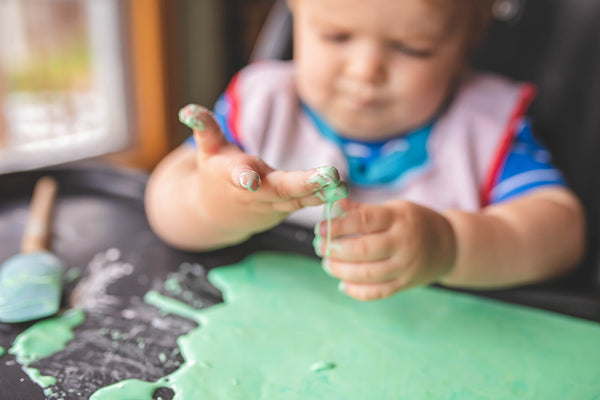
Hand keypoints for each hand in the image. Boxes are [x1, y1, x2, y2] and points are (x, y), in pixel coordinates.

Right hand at [179, 104, 347, 242]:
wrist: (219, 214)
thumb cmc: (215, 174)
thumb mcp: (207, 151)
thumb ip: (205, 130)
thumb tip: (188, 110)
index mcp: (232, 177)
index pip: (238, 176)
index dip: (244, 176)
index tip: (250, 178)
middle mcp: (255, 194)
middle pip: (279, 190)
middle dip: (303, 184)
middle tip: (328, 176)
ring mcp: (272, 205)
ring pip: (298, 200)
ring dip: (321, 193)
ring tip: (341, 184)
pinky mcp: (287, 209)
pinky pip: (307, 204)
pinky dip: (325, 199)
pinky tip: (344, 192)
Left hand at [314, 200, 456, 300]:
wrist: (448, 246)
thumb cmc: (412, 222)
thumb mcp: (393, 209)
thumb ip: (362, 210)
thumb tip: (333, 206)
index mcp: (398, 219)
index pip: (363, 220)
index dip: (338, 225)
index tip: (320, 228)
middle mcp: (402, 243)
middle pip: (363, 250)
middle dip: (335, 250)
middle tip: (321, 247)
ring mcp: (404, 267)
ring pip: (367, 274)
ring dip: (341, 271)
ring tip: (328, 264)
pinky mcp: (404, 284)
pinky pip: (377, 292)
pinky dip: (356, 291)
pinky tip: (343, 283)